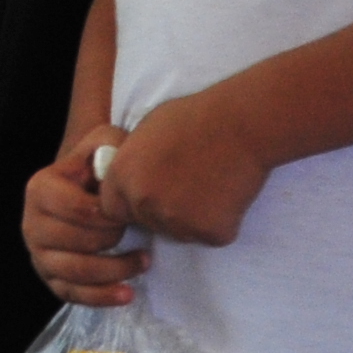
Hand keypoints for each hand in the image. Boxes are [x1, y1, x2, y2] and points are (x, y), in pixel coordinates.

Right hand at [23, 125, 143, 305]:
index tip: (129, 210)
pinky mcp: (51, 279)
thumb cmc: (98, 169)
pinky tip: (128, 293)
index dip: (111, 215)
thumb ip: (108, 143)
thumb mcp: (103, 143)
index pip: (79, 210)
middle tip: (134, 229)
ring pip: (78, 272)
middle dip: (114, 238)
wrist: (85, 189)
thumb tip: (111, 164)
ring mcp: (39, 255)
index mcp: (40, 190)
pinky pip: (74, 295)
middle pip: (80, 242)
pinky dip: (102, 297)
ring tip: (144, 261)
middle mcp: (31, 224)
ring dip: (117, 270)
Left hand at [99, 86, 274, 249]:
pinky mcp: (210, 232)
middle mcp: (143, 203)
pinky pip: (209, 235)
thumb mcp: (145, 132)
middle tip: (186, 185)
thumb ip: (132, 163)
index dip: (131, 202)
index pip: (112, 208)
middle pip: (146, 222)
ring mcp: (176, 221)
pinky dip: (219, 221)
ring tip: (208, 185)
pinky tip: (227, 194)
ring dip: (190, 218)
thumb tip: (128, 179)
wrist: (240, 124)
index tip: (150, 192)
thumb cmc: (194, 117)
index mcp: (122, 177)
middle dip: (161, 211)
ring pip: (178, 232)